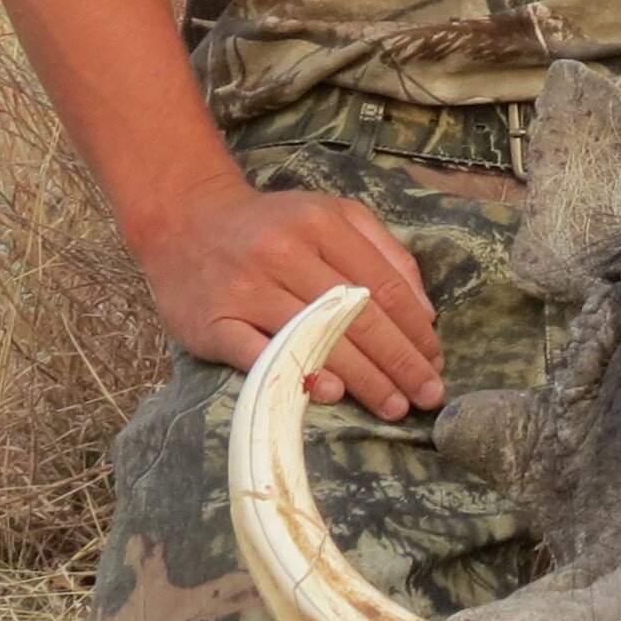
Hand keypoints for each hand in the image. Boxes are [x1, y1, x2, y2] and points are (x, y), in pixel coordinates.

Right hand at [132, 176, 445, 418]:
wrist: (183, 220)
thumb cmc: (271, 225)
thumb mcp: (333, 216)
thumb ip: (384, 253)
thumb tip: (425, 313)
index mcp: (322, 225)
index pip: (384, 286)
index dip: (416, 330)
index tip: (436, 362)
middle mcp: (285, 254)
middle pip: (357, 317)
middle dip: (400, 362)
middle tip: (428, 395)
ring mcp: (247, 289)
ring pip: (317, 339)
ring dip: (363, 379)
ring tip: (393, 404)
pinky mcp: (214, 322)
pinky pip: (261, 356)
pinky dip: (297, 375)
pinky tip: (328, 393)